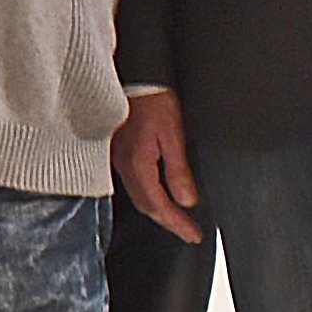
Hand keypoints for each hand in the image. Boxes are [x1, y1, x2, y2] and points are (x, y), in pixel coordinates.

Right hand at [112, 90, 202, 245]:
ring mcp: (117, 160)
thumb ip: (178, 170)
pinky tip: (158, 196)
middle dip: (168, 222)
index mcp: (137, 164)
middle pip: (146, 205)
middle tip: (188, 232)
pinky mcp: (118, 153)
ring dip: (158, 212)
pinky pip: (133, 184)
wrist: (132, 76)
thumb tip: (187, 200)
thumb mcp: (173, 134)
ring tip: (177, 220)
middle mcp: (124, 166)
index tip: (193, 235)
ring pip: (138, 197)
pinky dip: (148, 197)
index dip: (177, 223)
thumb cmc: (152, 99)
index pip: (158, 204)